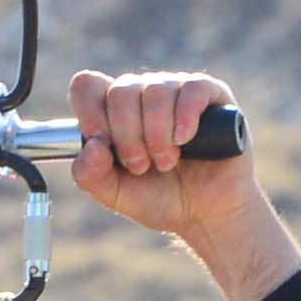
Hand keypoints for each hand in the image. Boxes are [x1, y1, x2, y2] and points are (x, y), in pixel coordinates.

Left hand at [61, 68, 300, 300]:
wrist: (206, 215)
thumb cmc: (160, 199)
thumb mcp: (114, 194)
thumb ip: (89, 174)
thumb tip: (93, 143)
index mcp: (114, 110)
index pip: (88, 85)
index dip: (90, 112)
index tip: (102, 143)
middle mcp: (144, 93)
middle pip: (121, 91)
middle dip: (128, 136)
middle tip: (141, 166)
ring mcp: (178, 90)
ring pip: (155, 91)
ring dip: (157, 134)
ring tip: (166, 162)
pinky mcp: (212, 95)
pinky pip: (192, 89)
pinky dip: (184, 117)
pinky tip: (184, 140)